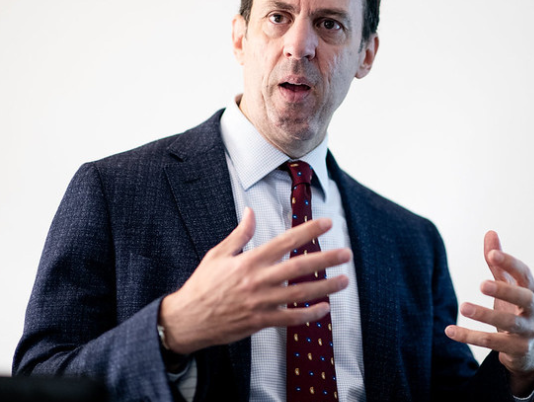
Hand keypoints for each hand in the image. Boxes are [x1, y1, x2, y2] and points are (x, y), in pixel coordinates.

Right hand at [159, 208, 350, 354]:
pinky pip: (289, 318)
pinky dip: (308, 314)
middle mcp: (258, 280)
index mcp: (249, 260)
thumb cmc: (202, 285)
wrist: (187, 319)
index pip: (284, 241)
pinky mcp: (259, 321)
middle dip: (325, 259)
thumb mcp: (218, 254)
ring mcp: (260, 302)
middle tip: (346, 254)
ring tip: (344, 280)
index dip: (308, 231)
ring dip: (325, 287)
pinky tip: (324, 309)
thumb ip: (239, 234)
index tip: (327, 224)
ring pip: (299, 293)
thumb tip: (250, 211)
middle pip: (299, 267)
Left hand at [445, 231, 533, 394]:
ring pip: (507, 323)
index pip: (524, 273)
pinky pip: (492, 343)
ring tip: (463, 307)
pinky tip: (449, 330)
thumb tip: (490, 232)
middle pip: (523, 299)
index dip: (510, 263)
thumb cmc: (516, 309)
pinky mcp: (516, 349)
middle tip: (481, 284)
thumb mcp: (509, 285)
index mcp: (531, 290)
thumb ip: (499, 262)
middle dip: (503, 291)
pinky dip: (469, 336)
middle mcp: (533, 310)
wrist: (529, 350)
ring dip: (484, 315)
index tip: (491, 254)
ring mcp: (527, 331)